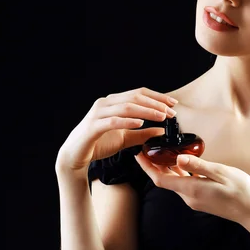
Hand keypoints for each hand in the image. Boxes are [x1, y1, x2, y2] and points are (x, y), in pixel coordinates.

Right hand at [55, 87, 176, 174]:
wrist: (75, 156)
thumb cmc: (99, 143)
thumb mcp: (125, 139)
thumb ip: (142, 134)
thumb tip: (161, 130)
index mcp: (113, 102)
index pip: (138, 93)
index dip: (157, 97)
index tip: (173, 103)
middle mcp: (105, 103)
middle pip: (134, 97)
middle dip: (155, 104)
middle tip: (171, 112)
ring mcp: (98, 113)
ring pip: (126, 107)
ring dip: (146, 111)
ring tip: (161, 117)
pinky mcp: (93, 126)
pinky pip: (113, 121)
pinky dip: (127, 121)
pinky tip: (140, 123)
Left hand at [134, 152, 249, 225]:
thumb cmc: (240, 191)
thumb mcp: (220, 172)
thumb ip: (198, 165)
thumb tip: (179, 158)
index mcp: (191, 189)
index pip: (160, 179)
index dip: (147, 167)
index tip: (139, 154)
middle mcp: (189, 196)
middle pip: (165, 180)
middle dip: (154, 165)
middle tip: (149, 148)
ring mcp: (194, 199)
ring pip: (174, 182)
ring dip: (166, 168)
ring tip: (162, 152)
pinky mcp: (200, 199)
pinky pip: (184, 184)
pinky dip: (178, 173)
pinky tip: (181, 163)